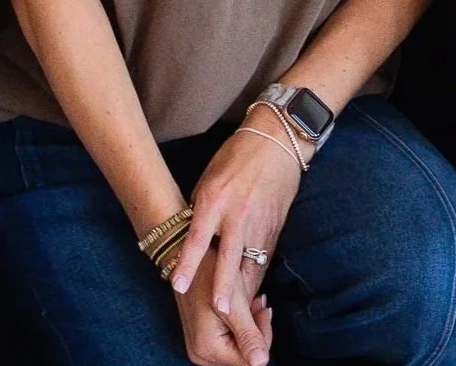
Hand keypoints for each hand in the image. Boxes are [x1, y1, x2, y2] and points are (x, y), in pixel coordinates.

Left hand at [167, 123, 300, 365]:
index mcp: (215, 199)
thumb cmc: (236, 158)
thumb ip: (202, 213)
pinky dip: (255, 275)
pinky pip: (263, 258)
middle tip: (219, 313)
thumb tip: (194, 242)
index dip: (188, 263)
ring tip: (235, 314)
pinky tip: (250, 292)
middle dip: (223, 288)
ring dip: (242, 290)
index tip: (178, 286)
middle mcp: (238, 213)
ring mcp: (259, 221)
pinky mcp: (275, 227)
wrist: (277, 140)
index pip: (198, 237)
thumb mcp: (209, 181)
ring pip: (250, 263)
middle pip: (229, 258)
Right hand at [171, 248, 272, 365]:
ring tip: (250, 302)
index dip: (263, 338)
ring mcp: (199, 350)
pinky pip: (227, 343)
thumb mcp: (234, 302)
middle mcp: (200, 355)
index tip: (264, 309)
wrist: (186, 258)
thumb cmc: (209, 274)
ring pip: (237, 350)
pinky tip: (241, 308)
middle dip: (256, 331)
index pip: (249, 362)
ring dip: (249, 328)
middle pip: (242, 358)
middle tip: (258, 302)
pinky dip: (238, 327)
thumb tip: (261, 363)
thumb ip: (248, 335)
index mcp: (208, 349)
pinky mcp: (201, 342)